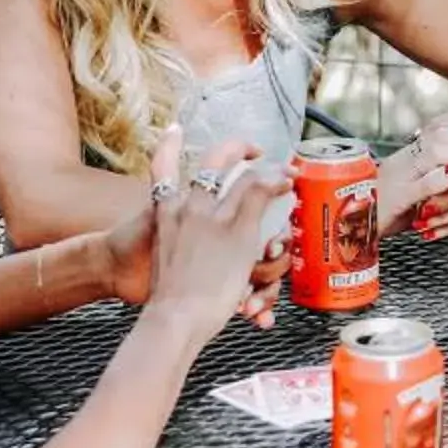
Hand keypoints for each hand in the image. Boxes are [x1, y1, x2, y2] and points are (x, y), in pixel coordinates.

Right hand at [132, 127, 292, 336]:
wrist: (172, 316)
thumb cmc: (165, 301)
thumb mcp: (162, 264)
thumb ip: (174, 248)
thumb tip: (185, 256)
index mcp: (165, 215)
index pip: (160, 169)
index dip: (168, 145)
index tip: (175, 131)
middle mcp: (189, 208)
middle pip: (212, 161)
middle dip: (235, 148)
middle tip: (251, 150)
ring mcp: (214, 216)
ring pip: (244, 175)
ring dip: (267, 169)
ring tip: (283, 170)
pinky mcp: (238, 230)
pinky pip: (259, 194)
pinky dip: (276, 184)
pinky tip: (287, 184)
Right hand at [387, 91, 447, 229]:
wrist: (349, 229)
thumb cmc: (382, 211)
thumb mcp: (410, 190)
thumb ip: (432, 173)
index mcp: (404, 157)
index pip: (433, 127)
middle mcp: (401, 161)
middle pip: (438, 136)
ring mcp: (399, 178)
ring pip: (433, 152)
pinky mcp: (398, 199)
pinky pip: (426, 184)